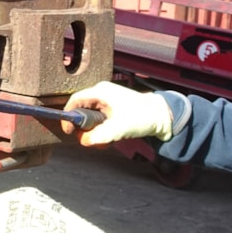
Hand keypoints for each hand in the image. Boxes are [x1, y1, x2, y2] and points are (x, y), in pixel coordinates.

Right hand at [59, 82, 173, 145]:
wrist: (162, 116)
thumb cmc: (143, 116)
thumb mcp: (119, 129)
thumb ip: (99, 135)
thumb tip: (84, 141)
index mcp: (100, 92)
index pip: (74, 101)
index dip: (68, 116)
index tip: (70, 131)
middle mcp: (101, 93)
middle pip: (80, 109)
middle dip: (83, 127)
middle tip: (90, 138)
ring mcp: (107, 99)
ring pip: (89, 116)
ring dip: (93, 130)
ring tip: (104, 139)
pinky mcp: (112, 106)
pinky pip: (98, 118)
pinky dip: (100, 128)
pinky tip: (110, 136)